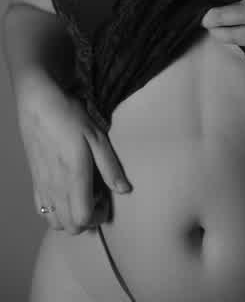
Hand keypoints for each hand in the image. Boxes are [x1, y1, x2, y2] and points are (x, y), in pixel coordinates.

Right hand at [16, 72, 131, 234]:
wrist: (39, 104)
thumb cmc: (70, 116)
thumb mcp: (97, 137)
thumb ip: (110, 167)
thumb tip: (124, 190)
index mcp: (74, 177)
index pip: (83, 219)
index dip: (98, 216)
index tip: (105, 199)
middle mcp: (55, 187)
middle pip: (70, 227)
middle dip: (87, 219)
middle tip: (96, 196)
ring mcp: (42, 185)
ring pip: (54, 222)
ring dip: (70, 217)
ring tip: (81, 195)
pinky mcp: (34, 180)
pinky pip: (41, 210)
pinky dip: (55, 211)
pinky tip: (65, 191)